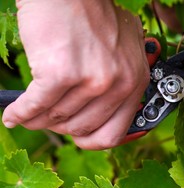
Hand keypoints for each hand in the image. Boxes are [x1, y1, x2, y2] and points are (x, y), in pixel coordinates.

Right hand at [2, 0, 149, 149]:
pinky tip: (12, 114)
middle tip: (47, 120)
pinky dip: (20, 113)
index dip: (90, 140)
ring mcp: (91, 81)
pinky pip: (36, 106)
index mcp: (135, 82)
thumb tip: (109, 105)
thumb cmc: (96, 13)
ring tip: (28, 115)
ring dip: (37, 120)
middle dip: (60, 128)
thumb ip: (123, 78)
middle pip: (81, 127)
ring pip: (57, 118)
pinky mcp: (61, 73)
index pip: (114, 133)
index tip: (77, 138)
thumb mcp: (126, 47)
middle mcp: (118, 84)